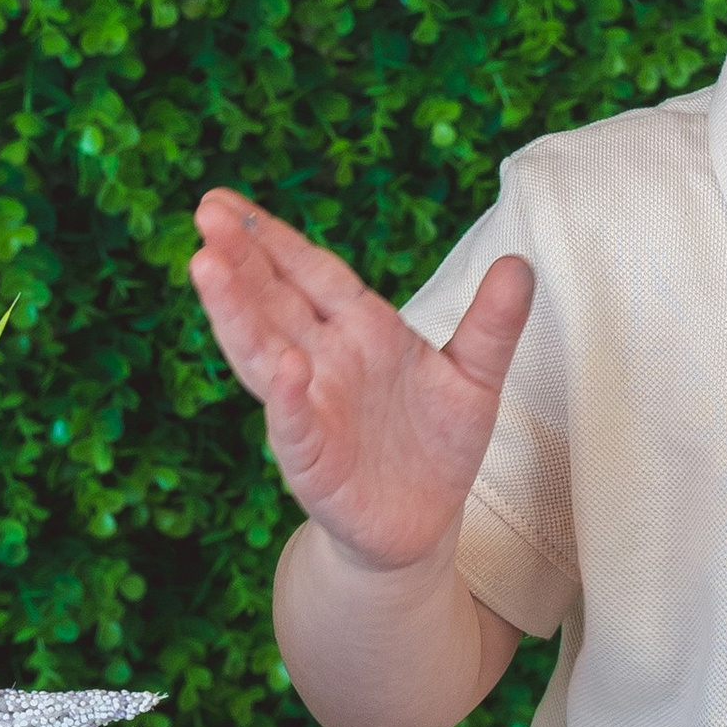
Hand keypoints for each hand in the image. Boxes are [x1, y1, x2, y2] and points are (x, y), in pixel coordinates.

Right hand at [188, 191, 534, 572]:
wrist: (421, 524)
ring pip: (266, 353)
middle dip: (242, 258)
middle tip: (207, 212)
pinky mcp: (315, 463)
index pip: (313, 273)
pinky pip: (296, 428)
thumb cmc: (436, 445)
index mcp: (362, 330)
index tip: (228, 201)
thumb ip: (493, 324)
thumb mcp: (475, 378)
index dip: (274, 238)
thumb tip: (519, 265)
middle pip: (276, 301)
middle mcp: (326, 362)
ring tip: (207, 266)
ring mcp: (314, 410)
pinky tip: (283, 369)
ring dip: (236, 313)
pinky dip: (287, 401)